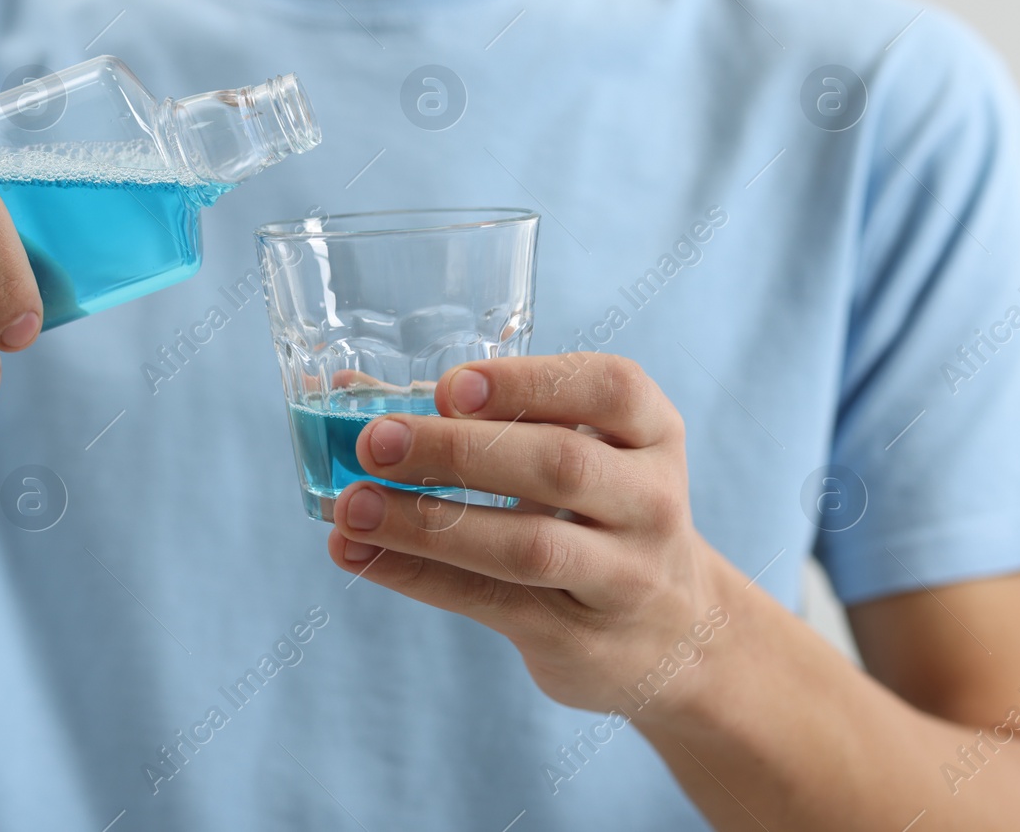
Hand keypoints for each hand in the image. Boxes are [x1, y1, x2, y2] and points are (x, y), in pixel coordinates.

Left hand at [326, 353, 730, 720]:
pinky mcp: (581, 637)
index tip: (449, 387)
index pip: (611, 389)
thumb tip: (348, 387)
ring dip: (427, 523)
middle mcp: (652, 501)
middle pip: (560, 465)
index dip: (528, 383)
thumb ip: (474, 416)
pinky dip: (417, 575)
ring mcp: (626, 576)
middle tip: (374, 442)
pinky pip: (491, 602)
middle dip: (458, 451)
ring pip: (527, 544)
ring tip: (352, 505)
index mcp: (652, 433)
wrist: (672, 635)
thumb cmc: (595, 515)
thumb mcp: (571, 451)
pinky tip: (359, 552)